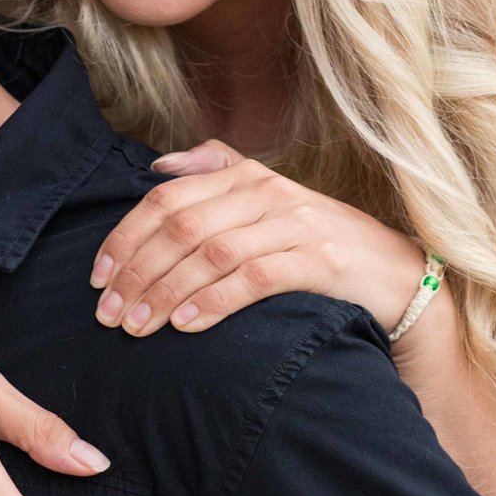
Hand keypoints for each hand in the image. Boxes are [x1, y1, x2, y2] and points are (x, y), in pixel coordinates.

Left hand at [89, 140, 425, 335]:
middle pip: (181, 226)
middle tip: (108, 315)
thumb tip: (157, 166)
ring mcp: (295, 224)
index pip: (167, 198)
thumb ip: (217, 175)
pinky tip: (187, 326)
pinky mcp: (319, 261)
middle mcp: (268, 192)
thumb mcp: (270, 204)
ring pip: (211, 252)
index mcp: (247, 175)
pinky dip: (214, 302)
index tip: (96, 278)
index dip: (125, 237)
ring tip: (138, 328)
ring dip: (165, 292)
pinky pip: (253, 279)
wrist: (399, 276)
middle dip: (136, 272)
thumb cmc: (321, 247)